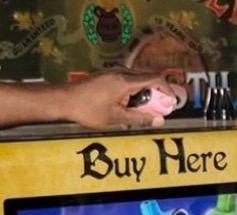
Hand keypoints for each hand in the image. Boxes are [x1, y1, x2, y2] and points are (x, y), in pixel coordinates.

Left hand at [64, 68, 186, 128]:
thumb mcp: (116, 118)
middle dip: (158, 93)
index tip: (172, 103)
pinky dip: (134, 92)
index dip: (167, 90)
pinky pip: (128, 81)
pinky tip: (128, 106)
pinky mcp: (108, 76)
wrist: (64, 100)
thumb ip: (140, 119)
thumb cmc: (88, 110)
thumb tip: (159, 121)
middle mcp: (121, 72)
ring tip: (141, 111)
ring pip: (138, 79)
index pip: (155, 79)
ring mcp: (114, 72)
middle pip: (148, 77)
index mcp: (125, 81)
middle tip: (160, 110)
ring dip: (145, 94)